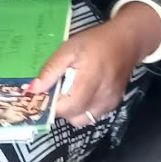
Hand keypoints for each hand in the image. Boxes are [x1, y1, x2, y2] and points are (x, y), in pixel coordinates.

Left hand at [34, 8, 160, 128]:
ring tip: (70, 92)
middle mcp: (102, 95)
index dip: (52, 104)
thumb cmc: (95, 42)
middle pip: (73, 116)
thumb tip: (34, 89)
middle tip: (57, 91)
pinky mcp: (113, 105)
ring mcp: (109, 102)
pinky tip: (82, 94)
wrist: (126, 42)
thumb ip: (51, 69)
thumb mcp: (69, 49)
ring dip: (72, 110)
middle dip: (60, 107)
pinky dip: (83, 109)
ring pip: (82, 119)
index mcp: (90, 79)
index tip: (46, 94)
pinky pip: (92, 116)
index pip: (66, 106)